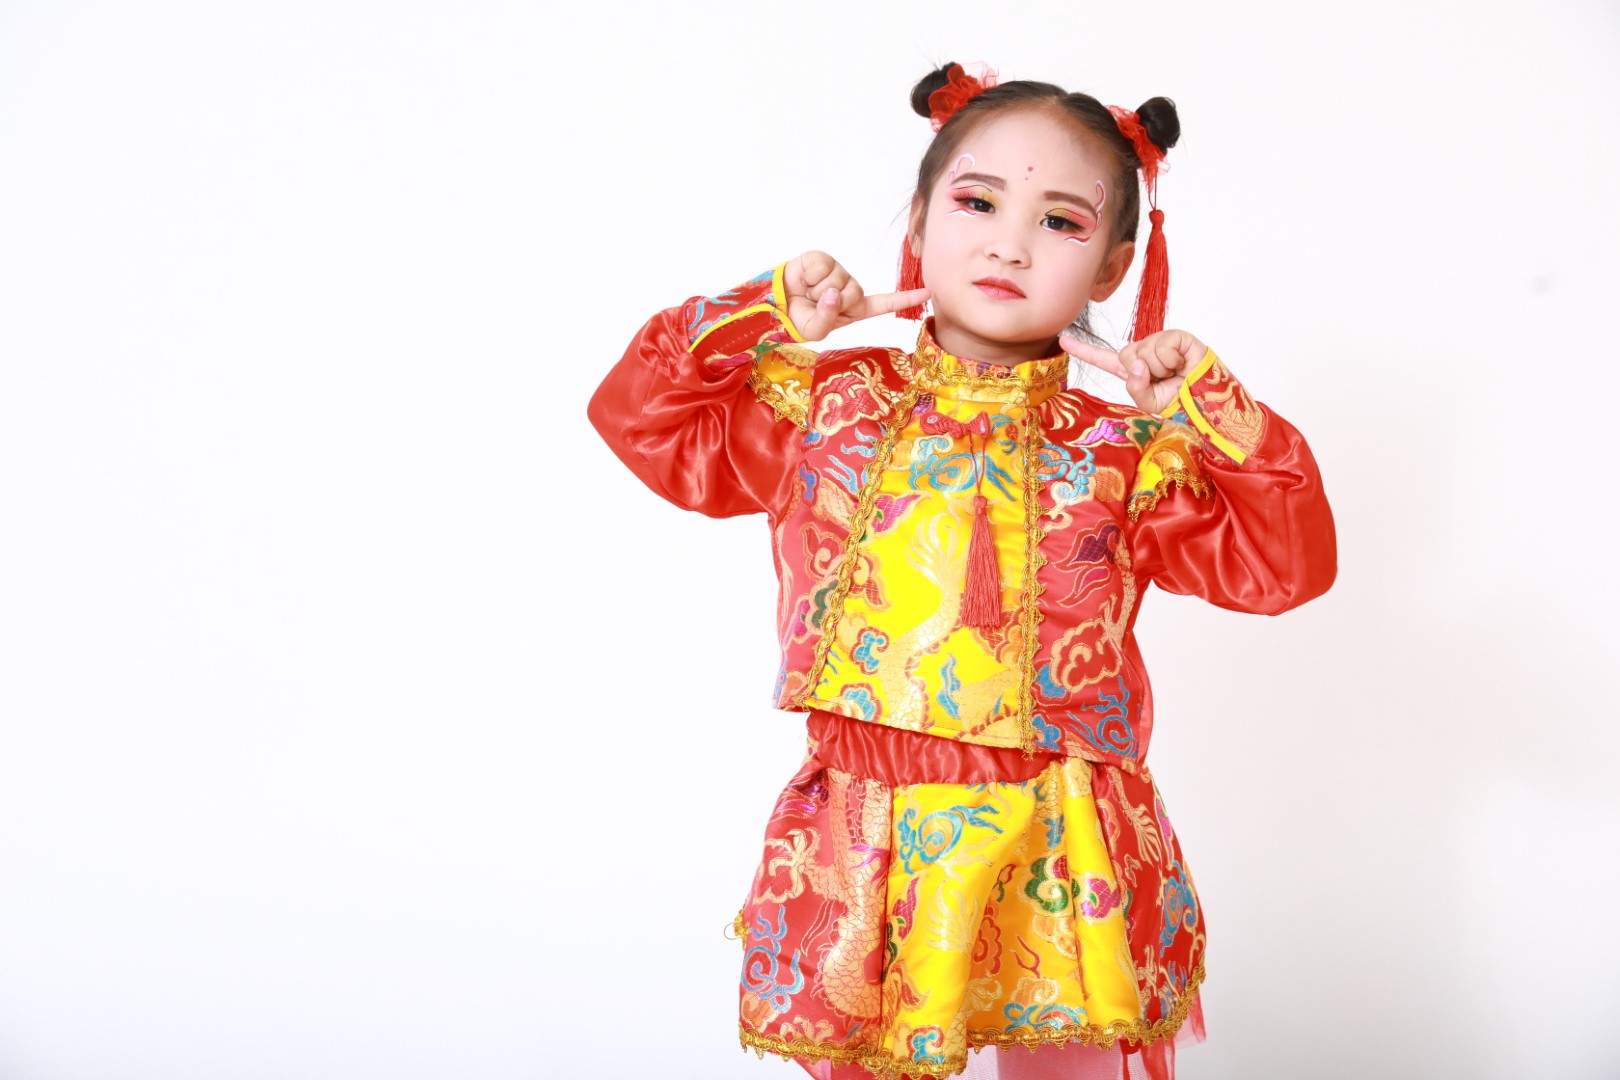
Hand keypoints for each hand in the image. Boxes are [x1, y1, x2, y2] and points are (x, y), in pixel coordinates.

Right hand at [784, 250, 930, 341]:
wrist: (773, 306)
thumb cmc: (796, 321)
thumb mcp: (814, 331)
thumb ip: (827, 319)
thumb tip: (834, 293)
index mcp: (853, 309)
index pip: (882, 303)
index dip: (904, 299)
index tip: (927, 292)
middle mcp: (848, 289)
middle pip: (856, 293)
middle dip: (834, 302)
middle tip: (815, 304)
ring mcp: (836, 272)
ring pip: (839, 279)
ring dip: (818, 290)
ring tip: (806, 293)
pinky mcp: (822, 259)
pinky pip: (823, 267)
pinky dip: (809, 277)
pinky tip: (802, 280)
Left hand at [1059, 329, 1208, 414]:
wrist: (1208, 404)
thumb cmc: (1182, 404)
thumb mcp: (1150, 405)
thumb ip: (1135, 388)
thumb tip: (1137, 364)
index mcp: (1135, 371)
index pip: (1105, 359)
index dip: (1085, 351)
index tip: (1063, 339)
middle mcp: (1145, 353)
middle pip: (1126, 355)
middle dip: (1144, 372)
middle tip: (1165, 381)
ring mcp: (1161, 343)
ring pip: (1145, 350)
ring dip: (1162, 368)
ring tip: (1177, 374)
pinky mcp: (1178, 337)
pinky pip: (1164, 345)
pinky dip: (1173, 359)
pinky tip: (1183, 365)